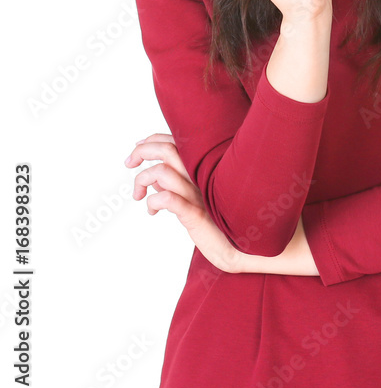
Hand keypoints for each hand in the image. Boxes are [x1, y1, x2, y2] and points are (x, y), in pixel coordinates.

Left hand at [124, 133, 245, 272]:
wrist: (244, 247)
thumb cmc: (219, 221)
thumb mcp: (194, 197)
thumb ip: (175, 184)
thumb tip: (153, 178)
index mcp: (204, 167)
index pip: (175, 141)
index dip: (153, 140)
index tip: (137, 148)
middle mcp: (202, 176)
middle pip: (167, 149)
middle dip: (143, 151)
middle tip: (129, 163)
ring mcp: (199, 194)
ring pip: (163, 172)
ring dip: (143, 180)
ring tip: (139, 195)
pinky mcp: (196, 214)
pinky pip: (169, 200)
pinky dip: (154, 201)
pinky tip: (152, 211)